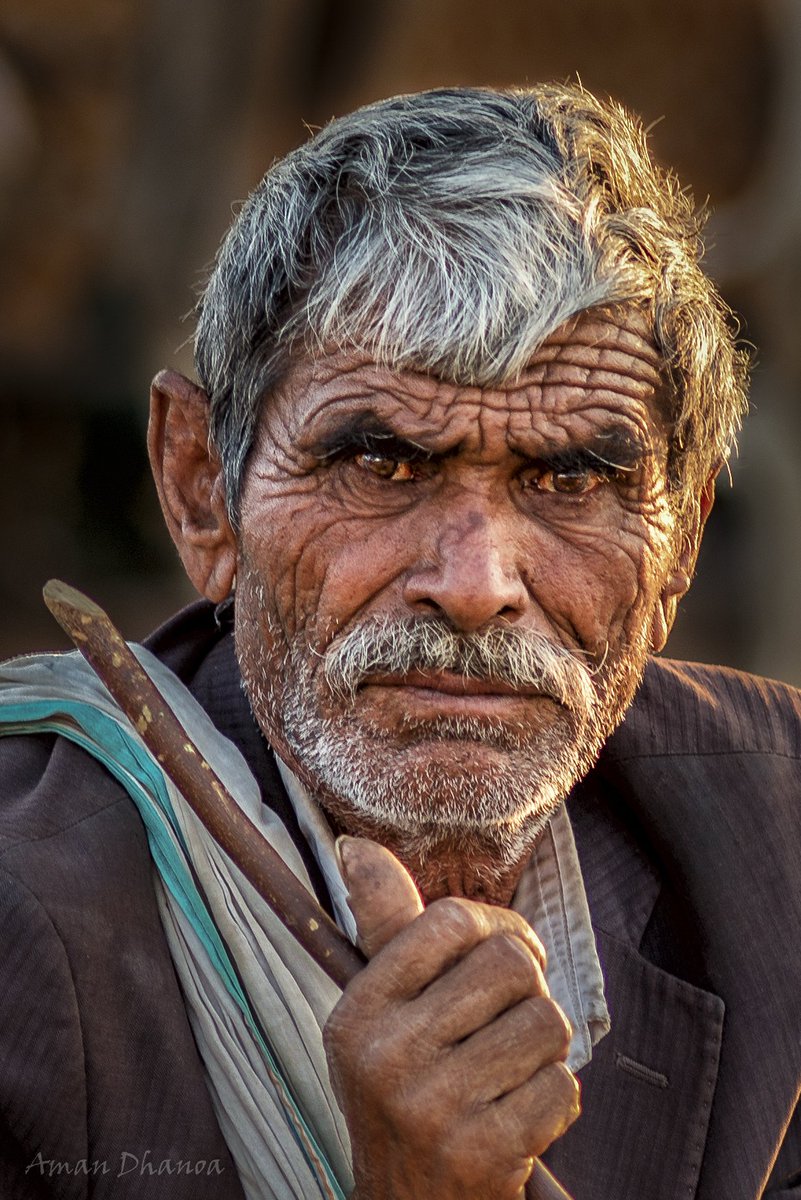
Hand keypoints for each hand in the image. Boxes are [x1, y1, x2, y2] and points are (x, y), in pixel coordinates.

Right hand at [323, 838, 579, 1199]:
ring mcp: (434, 1107)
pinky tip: (520, 1114)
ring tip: (513, 1069)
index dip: (499, 928)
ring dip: (546, 1047)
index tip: (505, 953)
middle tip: (511, 1017)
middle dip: (529, 989)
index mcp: (359, 1009)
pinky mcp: (483, 1153)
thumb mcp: (379, 1010)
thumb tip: (357, 844)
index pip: (453, 921)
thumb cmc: (404, 1089)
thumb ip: (385, 926)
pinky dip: (556, 1099)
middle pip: (511, 964)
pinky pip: (563, 1086)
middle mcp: (388, 1055)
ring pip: (547, 1022)